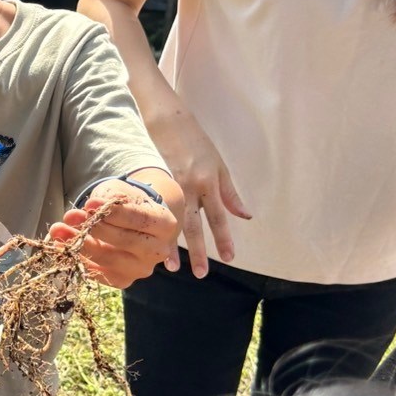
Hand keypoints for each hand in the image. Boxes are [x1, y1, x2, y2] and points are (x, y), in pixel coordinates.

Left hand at [50, 185, 179, 287]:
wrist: (137, 224)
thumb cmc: (128, 203)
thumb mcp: (122, 192)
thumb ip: (108, 198)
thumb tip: (89, 208)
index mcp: (166, 225)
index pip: (140, 219)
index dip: (114, 212)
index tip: (90, 204)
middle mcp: (158, 251)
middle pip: (125, 241)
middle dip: (94, 228)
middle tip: (71, 216)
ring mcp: (141, 268)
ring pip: (109, 259)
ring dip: (80, 244)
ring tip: (58, 229)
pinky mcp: (123, 280)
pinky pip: (98, 274)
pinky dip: (77, 260)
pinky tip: (61, 247)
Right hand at [150, 115, 249, 277]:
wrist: (168, 120)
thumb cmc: (196, 142)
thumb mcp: (219, 165)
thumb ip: (230, 193)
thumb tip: (244, 215)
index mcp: (209, 182)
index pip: (218, 217)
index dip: (223, 239)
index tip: (229, 258)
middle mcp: (189, 187)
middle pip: (195, 225)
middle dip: (199, 251)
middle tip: (201, 274)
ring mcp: (168, 186)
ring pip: (172, 221)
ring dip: (172, 245)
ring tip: (171, 266)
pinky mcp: (152, 182)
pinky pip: (156, 210)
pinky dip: (155, 227)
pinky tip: (151, 241)